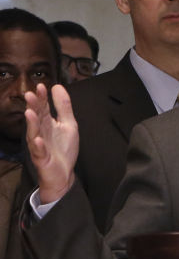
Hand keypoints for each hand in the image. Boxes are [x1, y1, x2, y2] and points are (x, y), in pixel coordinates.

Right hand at [24, 84, 78, 203]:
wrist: (64, 172)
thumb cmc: (63, 148)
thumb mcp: (68, 124)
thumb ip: (63, 107)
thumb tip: (57, 86)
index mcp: (47, 123)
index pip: (43, 108)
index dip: (42, 97)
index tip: (41, 86)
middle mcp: (41, 132)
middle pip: (36, 118)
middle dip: (33, 107)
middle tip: (30, 94)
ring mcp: (39, 145)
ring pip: (34, 133)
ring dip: (32, 123)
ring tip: (30, 112)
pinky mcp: (42, 158)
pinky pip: (39, 152)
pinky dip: (38, 146)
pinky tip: (38, 139)